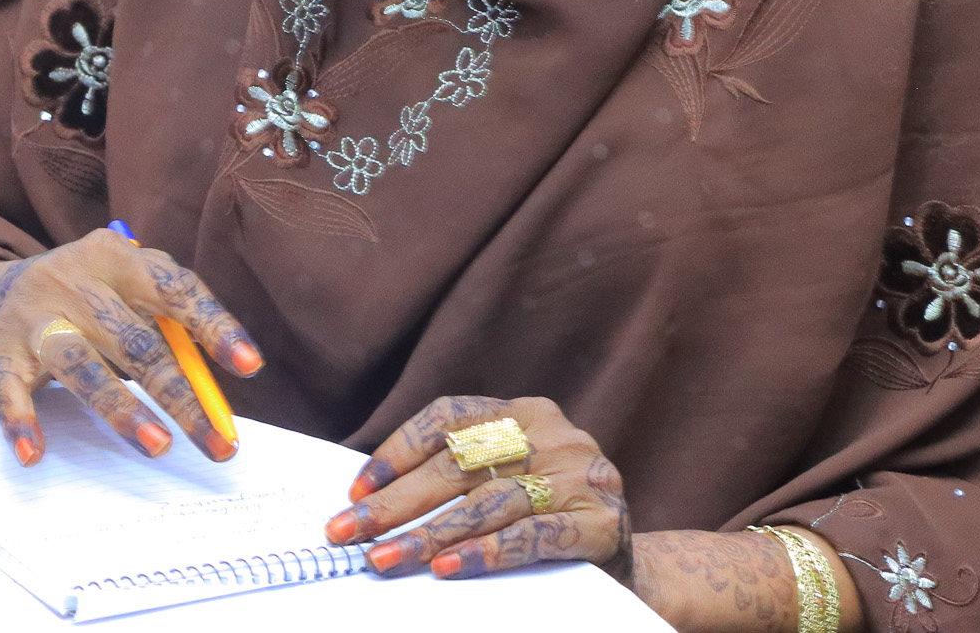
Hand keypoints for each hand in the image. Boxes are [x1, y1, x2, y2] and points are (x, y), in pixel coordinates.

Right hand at [0, 228, 262, 467]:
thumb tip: (210, 390)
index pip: (176, 290)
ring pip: (82, 363)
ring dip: (122, 408)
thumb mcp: (117, 290)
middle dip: (181, 396)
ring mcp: (33, 317)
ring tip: (157, 447)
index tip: (249, 366)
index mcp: (116, 259)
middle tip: (215, 443)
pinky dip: (21, 422)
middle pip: (137, 341)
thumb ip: (159, 324)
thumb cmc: (75, 299)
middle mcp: (75, 281)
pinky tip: (34, 454)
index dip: (215, 326)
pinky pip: (9, 391)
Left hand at [322, 395, 631, 582]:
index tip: (355, 490)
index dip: (398, 450)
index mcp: (525, 411)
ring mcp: (582, 475)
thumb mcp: (510, 479)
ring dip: (429, 535)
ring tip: (386, 560)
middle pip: (459, 465)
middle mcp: (555, 434)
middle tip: (349, 533)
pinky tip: (449, 568)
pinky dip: (486, 553)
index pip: (449, 417)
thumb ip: (461, 476)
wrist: (630, 567)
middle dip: (396, 503)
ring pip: (489, 504)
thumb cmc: (550, 519)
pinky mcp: (602, 521)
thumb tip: (370, 499)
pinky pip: (532, 537)